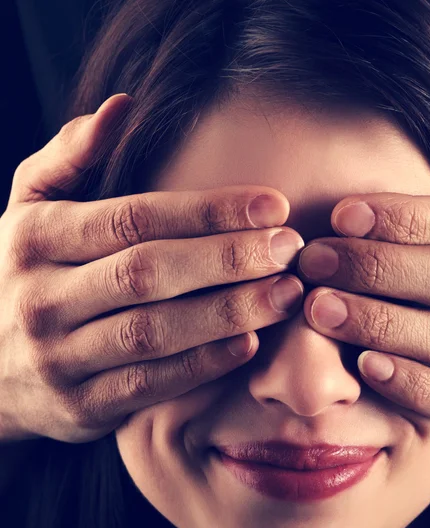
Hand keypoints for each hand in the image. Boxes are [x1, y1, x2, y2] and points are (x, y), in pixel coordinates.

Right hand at [0, 94, 303, 443]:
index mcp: (36, 237)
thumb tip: (122, 107)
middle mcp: (44, 297)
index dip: (208, 210)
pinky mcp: (81, 406)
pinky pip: (150, 385)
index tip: (273, 205)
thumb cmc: (27, 274)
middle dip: (227, 259)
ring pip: (153, 332)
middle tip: (289, 248)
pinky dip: (202, 365)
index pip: (134, 217)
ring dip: (227, 313)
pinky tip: (250, 343)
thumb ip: (70, 159)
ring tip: (285, 294)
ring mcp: (60, 358)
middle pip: (149, 273)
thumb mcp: (30, 209)